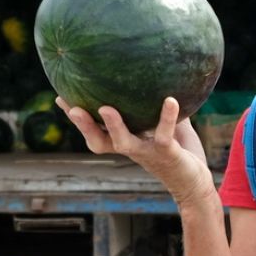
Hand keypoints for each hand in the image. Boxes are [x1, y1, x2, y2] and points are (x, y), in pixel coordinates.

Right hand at [61, 96, 215, 205]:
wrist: (195, 183)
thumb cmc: (179, 152)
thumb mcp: (164, 125)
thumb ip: (155, 105)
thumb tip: (153, 72)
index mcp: (126, 141)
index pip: (94, 130)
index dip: (77, 118)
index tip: (60, 97)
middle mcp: (131, 149)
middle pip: (98, 141)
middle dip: (83, 125)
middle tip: (71, 107)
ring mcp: (148, 153)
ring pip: (123, 143)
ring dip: (113, 126)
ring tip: (105, 108)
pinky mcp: (168, 154)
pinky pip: (164, 135)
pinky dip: (167, 117)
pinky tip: (171, 100)